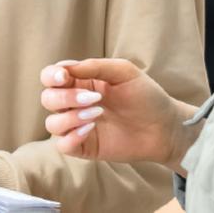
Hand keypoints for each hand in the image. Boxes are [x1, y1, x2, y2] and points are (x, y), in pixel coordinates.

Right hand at [40, 58, 199, 174]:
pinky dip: (71, 137)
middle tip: (94, 98)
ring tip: (96, 114)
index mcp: (81, 82)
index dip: (51, 75)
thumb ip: (94, 65)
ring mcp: (79, 126)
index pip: (50, 77)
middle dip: (65, 97)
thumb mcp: (123, 71)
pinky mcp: (85, 147)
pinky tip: (91, 129)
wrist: (165, 127)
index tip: (65, 77)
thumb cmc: (146, 96)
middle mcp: (75, 104)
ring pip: (52, 123)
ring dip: (70, 117)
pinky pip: (63, 145)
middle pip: (48, 98)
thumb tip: (66, 68)